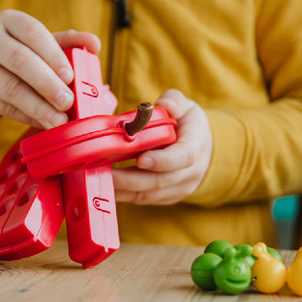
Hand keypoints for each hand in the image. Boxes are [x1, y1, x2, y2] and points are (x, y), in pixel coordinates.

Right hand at [0, 10, 100, 128]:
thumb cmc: (15, 54)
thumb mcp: (38, 44)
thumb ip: (67, 42)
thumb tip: (94, 44)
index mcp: (9, 21)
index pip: (32, 32)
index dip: (52, 54)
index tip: (70, 75)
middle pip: (18, 60)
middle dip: (46, 83)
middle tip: (68, 101)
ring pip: (9, 88)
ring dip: (37, 106)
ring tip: (59, 120)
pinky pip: (4, 107)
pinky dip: (27, 117)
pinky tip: (44, 123)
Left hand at [112, 89, 212, 205]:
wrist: (203, 149)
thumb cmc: (187, 124)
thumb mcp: (186, 106)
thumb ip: (175, 102)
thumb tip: (164, 105)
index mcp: (196, 144)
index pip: (183, 157)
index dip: (162, 160)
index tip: (140, 159)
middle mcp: (191, 171)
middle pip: (160, 180)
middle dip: (131, 179)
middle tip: (106, 172)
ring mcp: (179, 188)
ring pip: (149, 194)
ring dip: (123, 189)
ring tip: (99, 179)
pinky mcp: (166, 197)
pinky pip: (143, 199)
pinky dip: (124, 195)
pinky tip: (106, 186)